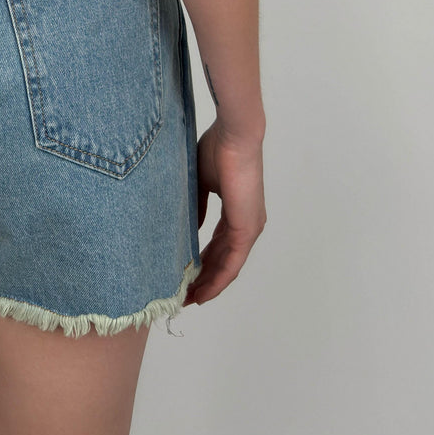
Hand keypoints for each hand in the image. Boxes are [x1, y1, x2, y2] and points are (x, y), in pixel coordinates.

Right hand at [183, 120, 265, 306]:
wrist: (234, 135)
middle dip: (204, 278)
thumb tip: (188, 227)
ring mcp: (249, 228)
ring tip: (190, 299)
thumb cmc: (218, 148)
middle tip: (184, 294)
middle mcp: (247, 224)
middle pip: (224, 260)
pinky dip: (217, 279)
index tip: (186, 275)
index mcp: (237, 212)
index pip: (219, 245)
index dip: (203, 262)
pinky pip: (232, 262)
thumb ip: (197, 206)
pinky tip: (203, 291)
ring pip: (229, 266)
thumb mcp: (201, 182)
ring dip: (210, 284)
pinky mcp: (247, 228)